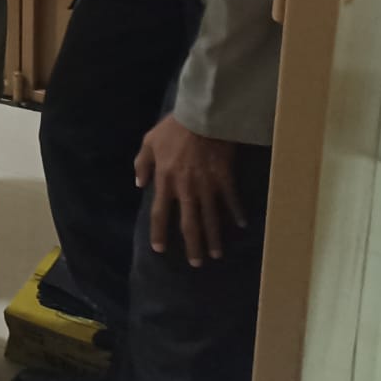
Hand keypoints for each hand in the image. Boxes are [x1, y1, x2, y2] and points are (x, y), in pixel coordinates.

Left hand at [135, 115, 246, 265]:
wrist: (202, 117)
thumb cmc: (173, 128)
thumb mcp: (148, 142)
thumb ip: (142, 164)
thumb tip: (139, 184)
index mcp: (165, 181)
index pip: (159, 213)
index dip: (159, 232)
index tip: (160, 249)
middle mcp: (186, 189)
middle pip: (188, 223)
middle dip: (192, 245)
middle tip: (196, 263)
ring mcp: (207, 186)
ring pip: (210, 218)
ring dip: (213, 238)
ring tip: (216, 254)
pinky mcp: (225, 178)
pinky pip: (231, 200)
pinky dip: (236, 213)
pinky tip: (240, 225)